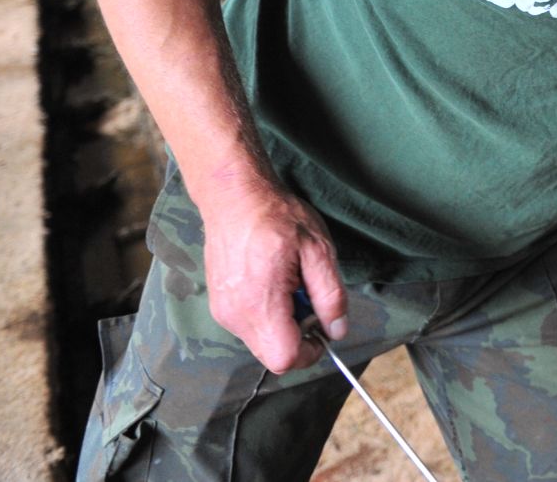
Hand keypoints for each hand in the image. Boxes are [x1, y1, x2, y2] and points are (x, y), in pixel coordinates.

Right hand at [199, 180, 348, 372]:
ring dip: (282, 323)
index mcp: (260, 304)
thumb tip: (337, 330)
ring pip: (261, 341)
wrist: (234, 198)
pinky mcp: (219, 305)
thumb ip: (330, 295)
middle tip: (307, 297)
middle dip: (297, 336)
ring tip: (289, 283)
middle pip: (272, 355)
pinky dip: (266, 314)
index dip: (310, 351)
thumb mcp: (318, 250)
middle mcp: (235, 316)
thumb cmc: (277, 217)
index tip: (322, 329)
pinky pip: (248, 326)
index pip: (285, 358)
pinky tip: (273, 281)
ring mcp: (223, 312)